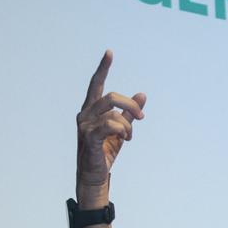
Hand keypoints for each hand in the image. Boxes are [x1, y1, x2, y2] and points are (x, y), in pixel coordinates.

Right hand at [75, 50, 145, 198]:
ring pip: (113, 113)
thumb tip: (142, 94)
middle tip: (142, 116)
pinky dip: (122, 130)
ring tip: (129, 137)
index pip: (96, 84)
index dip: (103, 68)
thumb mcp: (121, 129)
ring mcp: (85, 125)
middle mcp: (85, 114)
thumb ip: (129, 113)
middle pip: (111, 96)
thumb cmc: (104, 151)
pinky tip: (124, 138)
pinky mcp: (89, 138)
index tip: (109, 53)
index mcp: (91, 109)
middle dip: (130, 105)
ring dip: (127, 125)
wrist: (95, 175)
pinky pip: (110, 125)